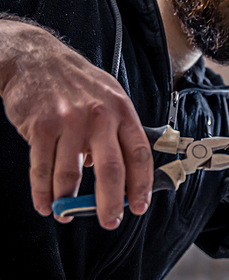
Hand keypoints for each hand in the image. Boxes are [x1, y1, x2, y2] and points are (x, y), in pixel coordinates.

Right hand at [0, 20, 152, 228]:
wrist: (36, 58)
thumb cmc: (77, 80)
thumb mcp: (109, 96)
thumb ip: (117, 130)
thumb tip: (120, 170)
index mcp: (122, 110)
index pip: (140, 153)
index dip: (142, 184)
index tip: (140, 205)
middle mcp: (100, 117)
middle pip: (111, 169)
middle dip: (111, 202)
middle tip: (110, 221)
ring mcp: (70, 122)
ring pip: (72, 175)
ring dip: (70, 201)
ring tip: (68, 214)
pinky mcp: (41, 127)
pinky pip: (43, 169)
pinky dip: (43, 192)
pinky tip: (46, 204)